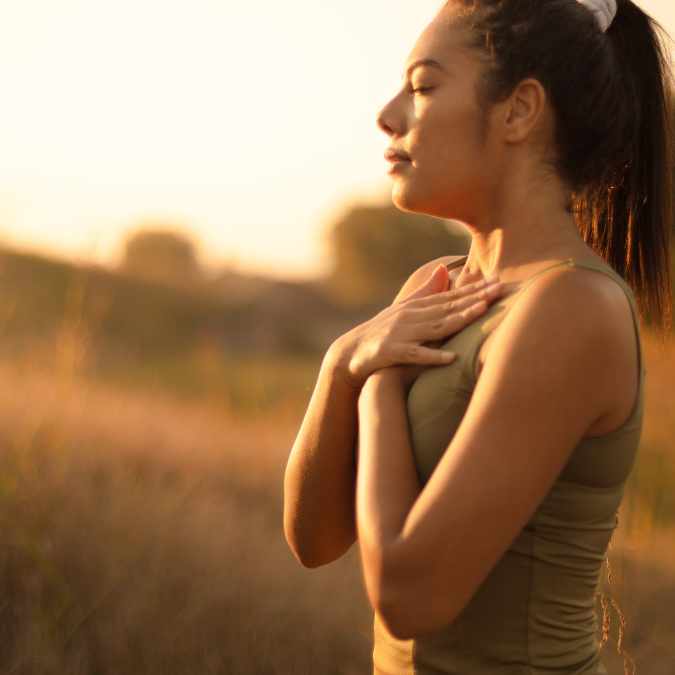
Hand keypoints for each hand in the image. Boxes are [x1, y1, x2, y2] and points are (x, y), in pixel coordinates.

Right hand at [329, 265, 500, 389]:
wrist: (349, 353)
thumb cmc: (381, 332)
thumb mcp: (404, 309)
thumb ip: (426, 291)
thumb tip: (445, 268)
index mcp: (416, 307)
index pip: (450, 296)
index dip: (475, 289)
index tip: (498, 281)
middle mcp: (410, 316)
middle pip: (448, 307)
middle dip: (475, 298)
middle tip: (500, 289)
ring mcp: (401, 334)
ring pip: (435, 326)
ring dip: (459, 319)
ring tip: (482, 312)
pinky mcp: (391, 353)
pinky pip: (415, 355)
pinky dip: (432, 356)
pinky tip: (450, 357)